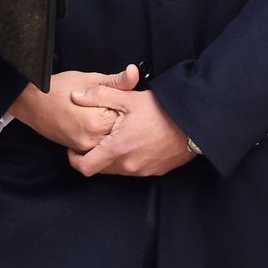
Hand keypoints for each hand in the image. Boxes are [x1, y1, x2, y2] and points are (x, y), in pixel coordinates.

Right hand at [11, 63, 138, 153]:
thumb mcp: (90, 80)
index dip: (124, 107)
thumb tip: (134, 73)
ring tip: (97, 112)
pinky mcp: (78, 149)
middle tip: (105, 105)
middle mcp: (92, 139)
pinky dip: (99, 134)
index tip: (117, 99)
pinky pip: (98, 144)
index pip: (126, 118)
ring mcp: (84, 147)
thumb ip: (116, 81)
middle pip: (118, 131)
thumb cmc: (58, 88)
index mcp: (98, 121)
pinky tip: (92, 121)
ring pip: (109, 139)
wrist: (31, 103)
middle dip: (118, 119)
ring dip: (109, 128)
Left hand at [69, 76, 192, 177]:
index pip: (85, 167)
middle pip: (99, 168)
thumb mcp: (128, 98)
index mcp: (117, 149)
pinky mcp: (154, 171)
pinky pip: (133, 169)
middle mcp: (127, 165)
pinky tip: (133, 142)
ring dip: (111, 158)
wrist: (193, 124)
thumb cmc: (162, 111)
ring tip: (115, 138)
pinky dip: (128, 159)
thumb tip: (76, 96)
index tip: (74, 148)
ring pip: (116, 169)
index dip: (75, 159)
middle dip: (93, 156)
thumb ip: (99, 96)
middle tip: (95, 139)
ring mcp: (141, 170)